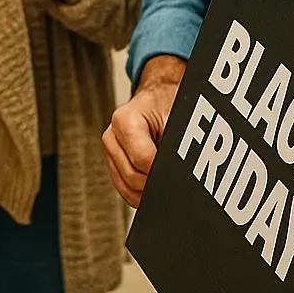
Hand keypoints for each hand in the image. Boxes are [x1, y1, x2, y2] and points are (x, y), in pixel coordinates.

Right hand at [104, 55, 185, 207]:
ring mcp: (110, 152)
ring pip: (126, 188)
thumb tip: (182, 171)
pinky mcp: (113, 164)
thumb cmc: (167, 104)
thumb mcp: (177, 117)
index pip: (142, 159)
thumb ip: (175, 144)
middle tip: (175, 182)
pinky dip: (141, 194)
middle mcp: (112, 137)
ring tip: (166, 185)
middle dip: (155, 184)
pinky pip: (125, 189)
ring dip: (148, 193)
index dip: (162, 170)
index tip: (177, 174)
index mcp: (124, 120)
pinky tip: (156, 189)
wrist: (158, 98)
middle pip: (132, 177)